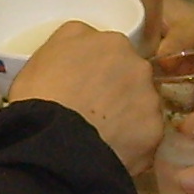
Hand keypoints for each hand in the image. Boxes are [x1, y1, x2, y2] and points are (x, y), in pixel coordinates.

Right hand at [4, 22, 158, 171]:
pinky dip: (132, 143)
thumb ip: (69, 50)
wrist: (52, 142)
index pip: (108, 50)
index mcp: (108, 41)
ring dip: (128, 116)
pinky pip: (145, 135)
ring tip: (102, 136)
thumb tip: (77, 61)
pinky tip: (111, 152)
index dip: (95, 70)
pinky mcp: (155, 129)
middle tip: (93, 112)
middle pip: (131, 74)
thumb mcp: (42, 57)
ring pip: (142, 104)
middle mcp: (135, 62)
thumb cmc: (38, 98)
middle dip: (117, 90)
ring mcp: (149, 96)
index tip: (83, 86)